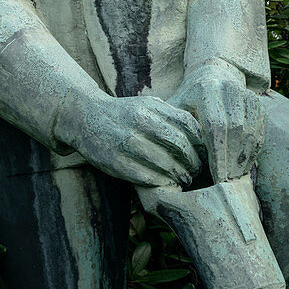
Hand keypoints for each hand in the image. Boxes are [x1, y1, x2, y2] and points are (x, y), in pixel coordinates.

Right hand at [53, 89, 203, 187]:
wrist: (85, 117)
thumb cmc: (125, 113)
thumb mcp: (148, 105)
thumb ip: (172, 115)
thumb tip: (202, 133)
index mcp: (150, 107)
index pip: (187, 125)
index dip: (200, 142)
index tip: (203, 153)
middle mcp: (138, 122)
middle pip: (179, 146)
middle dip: (193, 162)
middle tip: (196, 171)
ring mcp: (125, 142)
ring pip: (165, 164)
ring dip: (180, 175)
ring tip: (185, 179)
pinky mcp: (115, 162)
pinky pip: (147, 177)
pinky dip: (162, 182)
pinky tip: (167, 183)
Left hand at [169, 62, 265, 182]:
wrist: (210, 78)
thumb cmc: (187, 102)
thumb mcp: (175, 110)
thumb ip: (173, 128)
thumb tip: (174, 158)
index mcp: (205, 89)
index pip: (215, 125)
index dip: (218, 154)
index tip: (216, 176)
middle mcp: (229, 88)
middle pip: (236, 129)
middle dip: (232, 159)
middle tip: (227, 181)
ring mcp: (246, 94)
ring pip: (250, 131)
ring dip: (244, 158)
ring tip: (235, 178)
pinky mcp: (257, 103)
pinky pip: (260, 131)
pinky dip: (253, 151)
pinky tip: (244, 167)